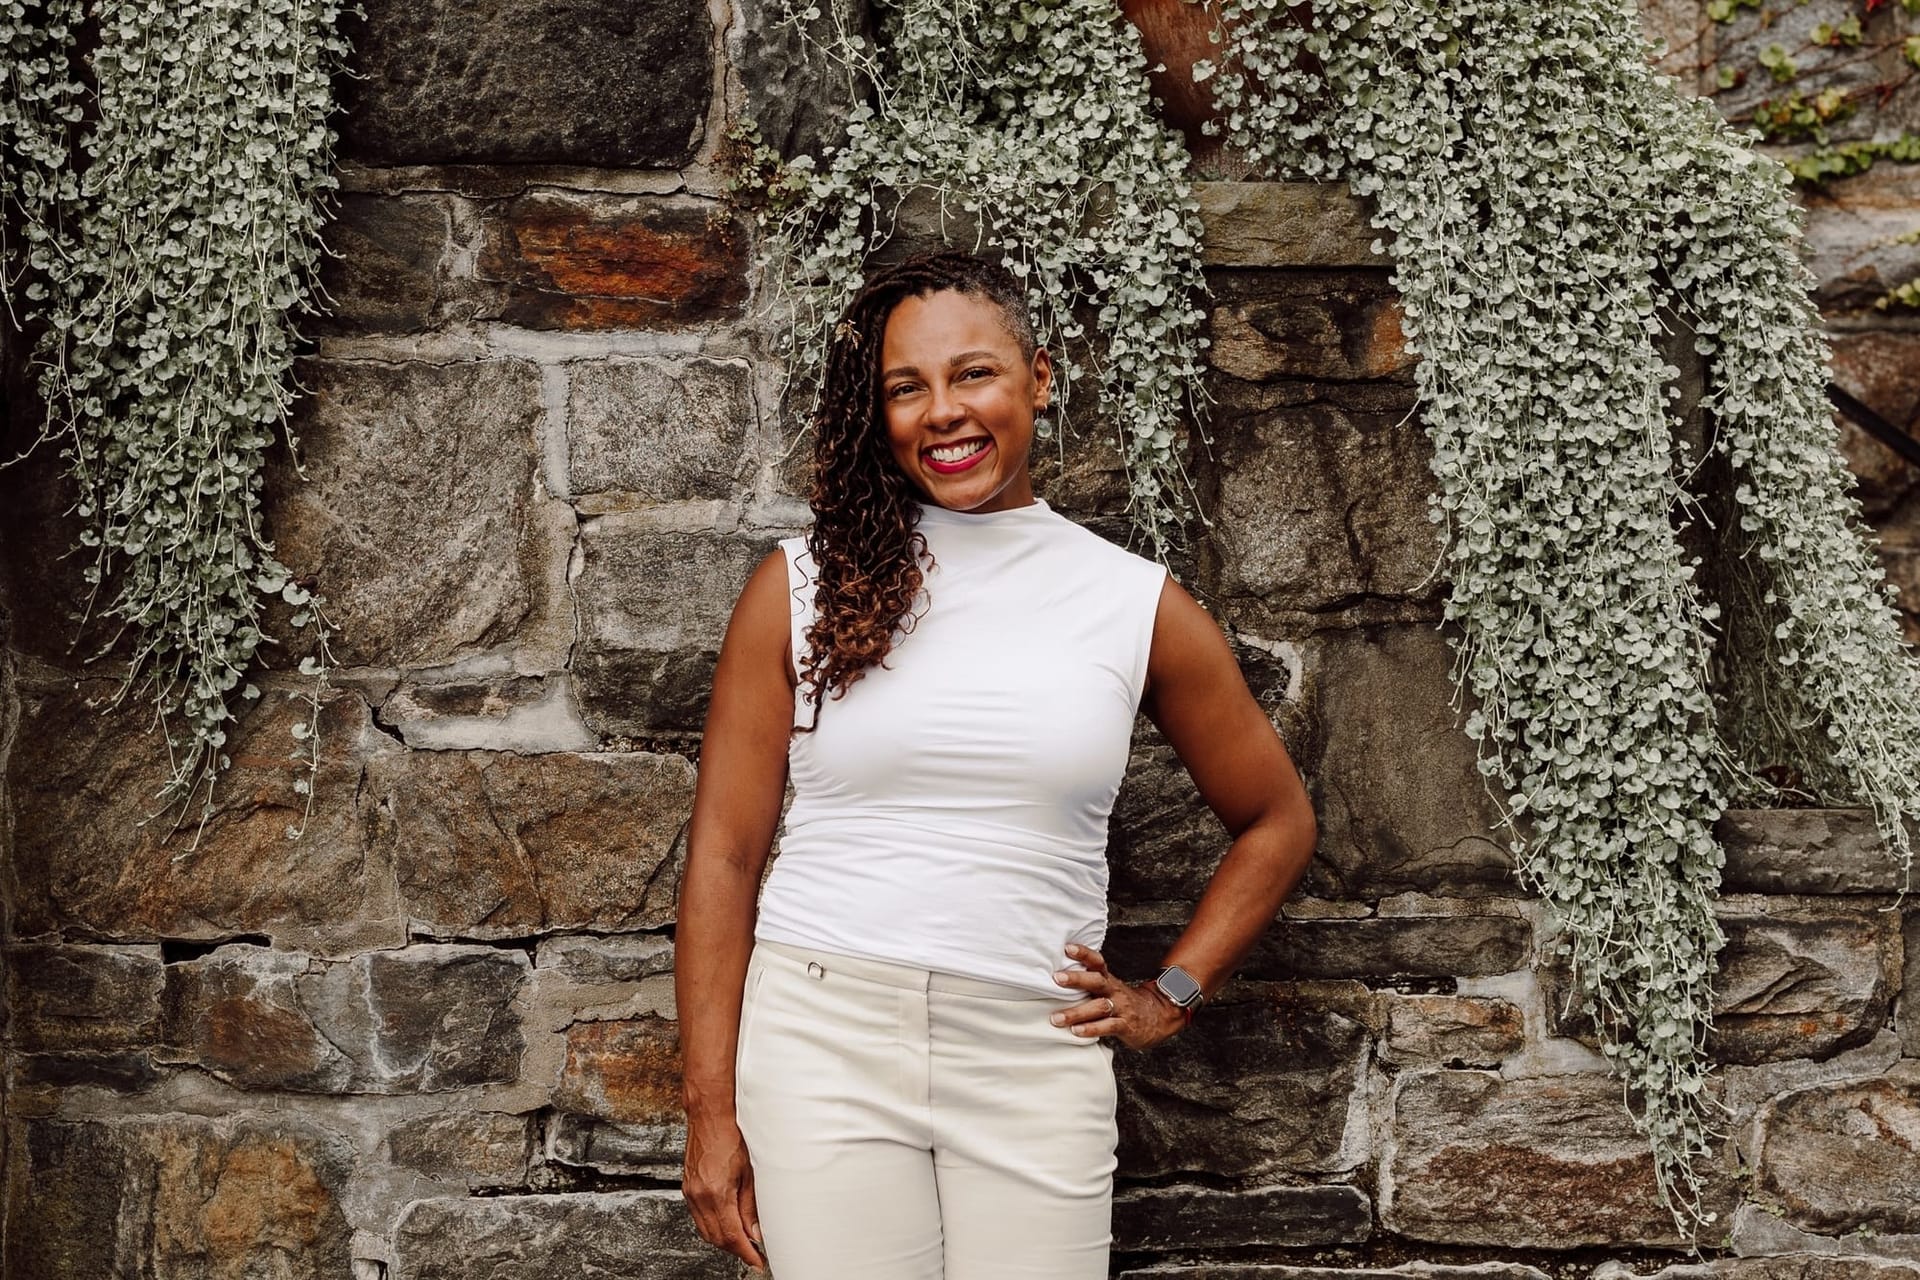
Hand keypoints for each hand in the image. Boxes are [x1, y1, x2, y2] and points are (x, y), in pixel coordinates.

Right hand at [682, 1114, 768, 1271]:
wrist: (709, 1114)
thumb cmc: (732, 1134)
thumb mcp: (751, 1171)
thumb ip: (751, 1205)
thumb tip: (756, 1232)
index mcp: (716, 1193)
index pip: (732, 1235)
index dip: (746, 1253)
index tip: (758, 1261)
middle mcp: (699, 1196)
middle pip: (717, 1238)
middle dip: (736, 1249)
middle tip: (755, 1253)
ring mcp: (690, 1192)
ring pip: (706, 1230)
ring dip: (724, 1240)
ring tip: (744, 1241)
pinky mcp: (688, 1187)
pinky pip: (699, 1217)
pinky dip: (714, 1226)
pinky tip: (727, 1223)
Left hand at [1049, 942, 1187, 1049]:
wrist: (1158, 1017)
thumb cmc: (1124, 1003)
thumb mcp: (1109, 988)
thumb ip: (1089, 984)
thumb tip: (1056, 976)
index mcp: (1109, 980)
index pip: (1097, 962)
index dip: (1084, 954)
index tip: (1067, 948)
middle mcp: (1114, 991)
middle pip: (1096, 981)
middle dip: (1076, 979)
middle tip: (1057, 978)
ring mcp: (1121, 1008)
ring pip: (1099, 1006)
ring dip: (1076, 1012)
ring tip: (1057, 1018)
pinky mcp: (1125, 1025)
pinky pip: (1108, 1026)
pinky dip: (1091, 1029)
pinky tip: (1076, 1031)